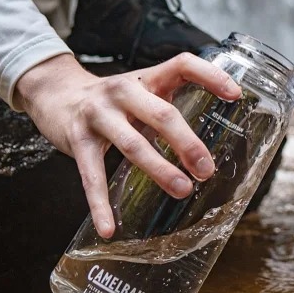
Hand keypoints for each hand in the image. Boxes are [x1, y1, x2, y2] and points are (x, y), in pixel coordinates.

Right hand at [14, 53, 240, 237]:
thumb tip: (207, 144)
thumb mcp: (144, 91)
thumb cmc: (114, 100)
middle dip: (187, 143)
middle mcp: (124, 90)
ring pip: (133, 144)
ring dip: (159, 170)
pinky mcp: (77, 139)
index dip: (211, 75)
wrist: (57, 95)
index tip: (235, 95)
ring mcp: (99, 114)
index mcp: (148, 78)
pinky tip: (110, 227)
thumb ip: (169, 107)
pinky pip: (91, 175)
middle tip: (207, 170)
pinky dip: (100, 204)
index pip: (183, 65)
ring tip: (182, 190)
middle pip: (162, 113)